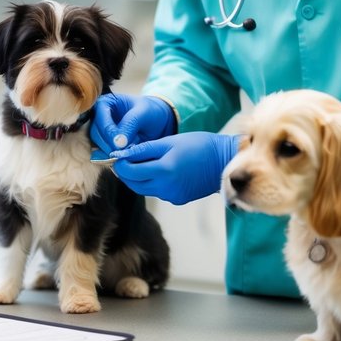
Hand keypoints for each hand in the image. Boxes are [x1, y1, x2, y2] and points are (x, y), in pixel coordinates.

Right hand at [91, 94, 174, 153]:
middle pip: (95, 133)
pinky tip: (122, 159)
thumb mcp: (143, 113)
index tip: (119, 145)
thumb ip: (130, 125)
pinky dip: (111, 157)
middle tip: (120, 154)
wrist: (159, 122)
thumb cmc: (150, 112)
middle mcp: (99, 116)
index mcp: (106, 103)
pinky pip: (103, 153)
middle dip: (107, 144)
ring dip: (108, 152)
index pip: (100, 118)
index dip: (108, 132)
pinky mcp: (105, 144)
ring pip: (97, 144)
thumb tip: (118, 143)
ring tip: (123, 157)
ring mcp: (101, 131)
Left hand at [110, 132, 239, 204]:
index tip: (116, 155)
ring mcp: (172, 196)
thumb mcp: (169, 141)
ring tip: (139, 163)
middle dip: (126, 172)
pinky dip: (152, 182)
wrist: (224, 161)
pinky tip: (158, 170)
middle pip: (134, 183)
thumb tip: (122, 153)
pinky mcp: (177, 199)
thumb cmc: (199, 145)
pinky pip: (157, 192)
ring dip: (138, 177)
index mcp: (164, 170)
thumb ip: (144, 149)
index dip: (119, 163)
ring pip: (144, 188)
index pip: (130, 171)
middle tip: (123, 159)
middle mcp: (166, 187)